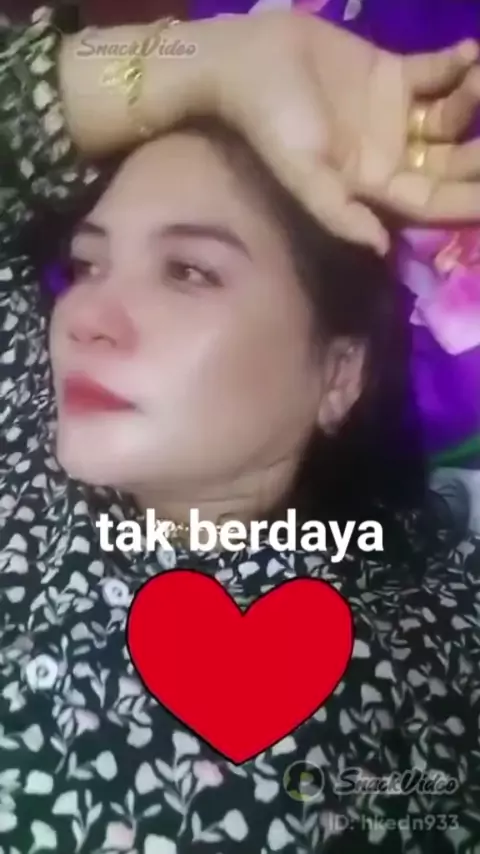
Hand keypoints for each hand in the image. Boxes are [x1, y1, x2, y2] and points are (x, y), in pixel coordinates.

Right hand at [178, 11, 479, 251]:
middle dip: (479, 154)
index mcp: (374, 187)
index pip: (431, 202)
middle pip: (449, 164)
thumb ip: (339, 212)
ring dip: (471, 99)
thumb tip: (381, 250)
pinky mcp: (394, 75)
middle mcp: (392, 157)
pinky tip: (469, 53)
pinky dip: (458, 65)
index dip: (467, 201)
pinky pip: (437, 75)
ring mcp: (396, 116)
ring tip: (476, 76)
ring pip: (451, 117)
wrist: (250, 61)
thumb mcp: (302, 174)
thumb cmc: (272, 124)